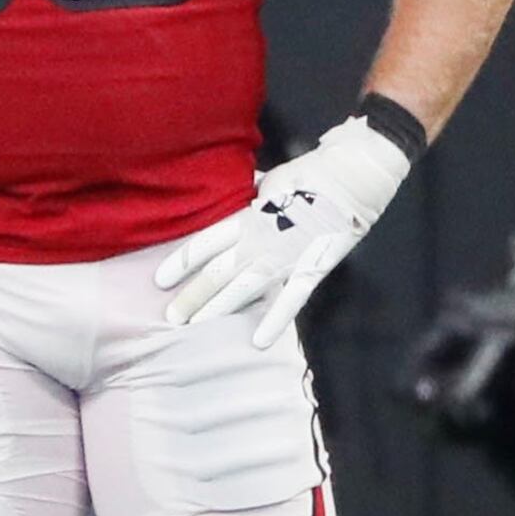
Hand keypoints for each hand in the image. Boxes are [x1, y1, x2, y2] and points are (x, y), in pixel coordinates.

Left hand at [155, 114, 411, 346]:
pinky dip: (275, 320)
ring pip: (244, 288)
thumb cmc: (311, 174)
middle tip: (171, 317)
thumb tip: (233, 201)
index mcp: (248, 216)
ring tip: (195, 327)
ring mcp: (286, 256)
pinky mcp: (312, 269)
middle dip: (192, 296)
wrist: (354, 176)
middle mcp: (261, 240)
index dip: (180, 263)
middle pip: (218, 272)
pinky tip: (258, 342)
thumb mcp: (270, 182)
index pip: (204, 243)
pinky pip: (291, 299)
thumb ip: (249, 200)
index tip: (159, 280)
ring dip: (218, 308)